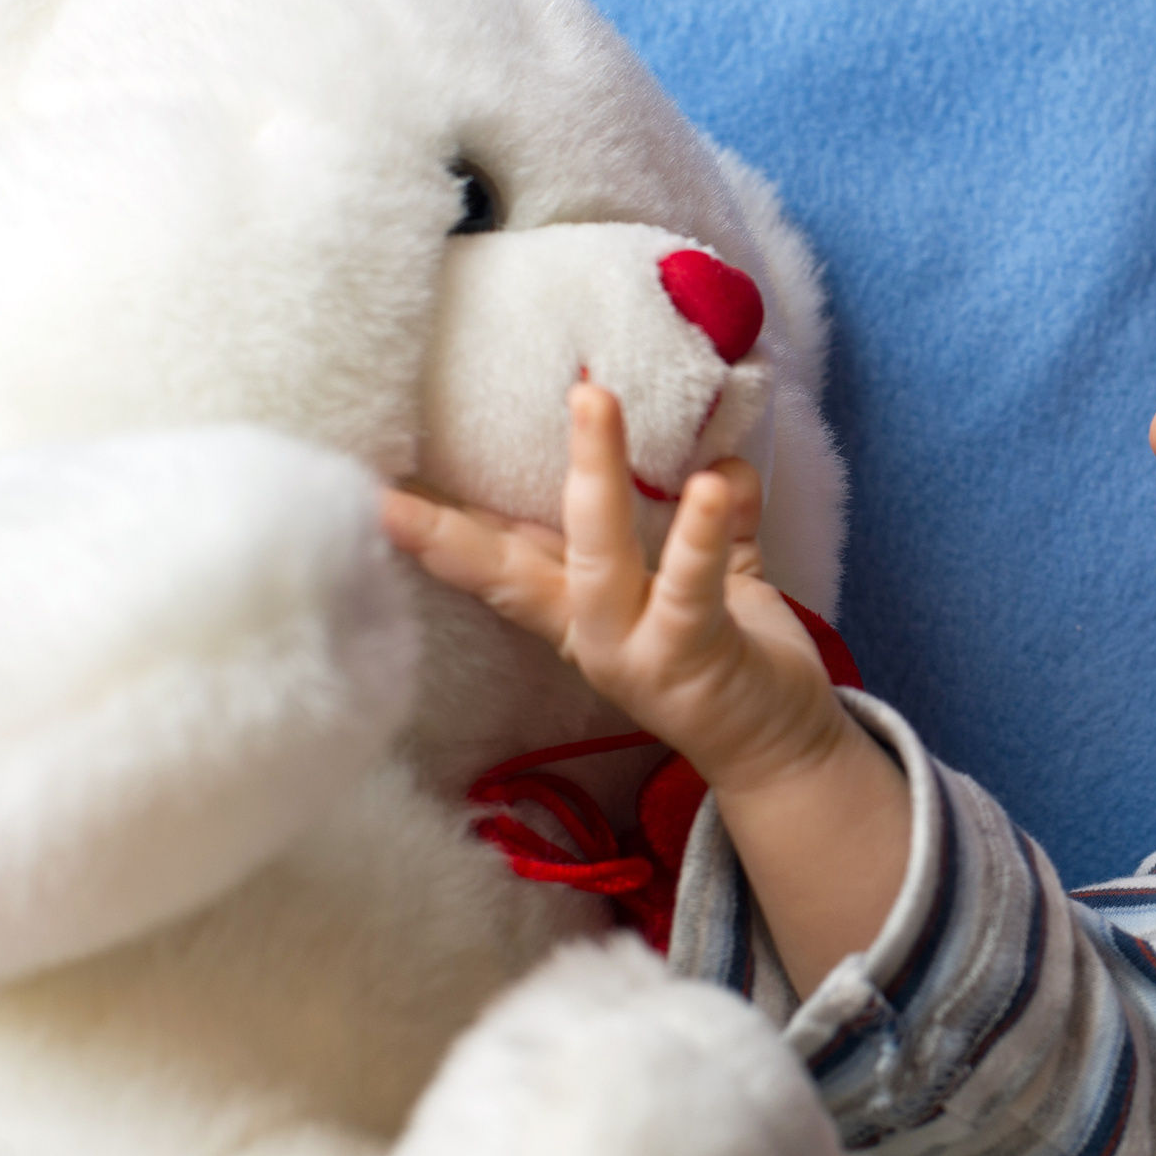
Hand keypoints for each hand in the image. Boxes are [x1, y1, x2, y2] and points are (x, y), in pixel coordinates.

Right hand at [380, 385, 910, 989]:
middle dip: (458, 517)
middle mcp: (591, 632)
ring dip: (595, 478)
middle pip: (513, 565)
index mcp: (580, 608)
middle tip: (403, 466)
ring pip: (599, 557)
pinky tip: (713, 482)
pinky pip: (690, 588)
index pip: (501, 557)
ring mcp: (633, 648)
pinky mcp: (690, 655)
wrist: (783, 754)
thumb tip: (719, 459)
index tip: (372, 496)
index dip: (437, 528)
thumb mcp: (712, 585)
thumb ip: (715, 528)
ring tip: (592, 401)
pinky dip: (700, 535)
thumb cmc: (734, 664)